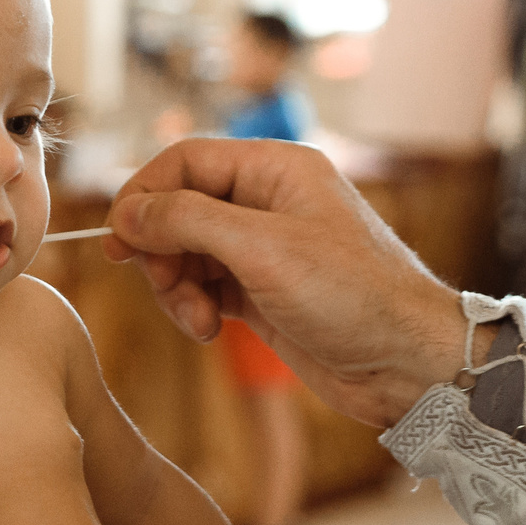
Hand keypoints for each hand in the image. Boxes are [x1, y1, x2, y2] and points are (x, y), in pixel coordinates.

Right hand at [103, 138, 469, 427]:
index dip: (144, 194)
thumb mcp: (263, 248)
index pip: (185, 161)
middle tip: (165, 285)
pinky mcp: (261, 292)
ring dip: (176, 286)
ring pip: (186, 252)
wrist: (406, 363)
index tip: (119, 238)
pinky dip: (193, 306)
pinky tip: (207, 329)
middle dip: (161, 249)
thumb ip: (188, 221)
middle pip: (178, 208)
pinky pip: (203, 286)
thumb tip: (128, 212)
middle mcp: (267, 202)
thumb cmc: (353, 295)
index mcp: (275, 169)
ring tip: (196, 320)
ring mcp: (263, 250)